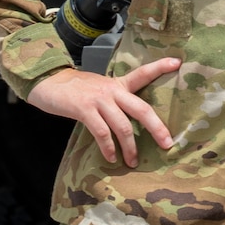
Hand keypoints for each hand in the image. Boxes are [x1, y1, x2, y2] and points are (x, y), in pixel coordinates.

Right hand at [27, 58, 181, 167]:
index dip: (159, 67)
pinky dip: (108, 147)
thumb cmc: (75, 90)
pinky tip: (111, 157)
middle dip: (157, 128)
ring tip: (133, 162)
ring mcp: (99, 100)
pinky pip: (101, 132)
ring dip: (130, 147)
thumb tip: (130, 122)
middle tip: (167, 144)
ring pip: (123, 126)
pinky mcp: (84, 110)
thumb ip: (115, 99)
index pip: (142, 73)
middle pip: (141, 109)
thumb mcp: (99, 88)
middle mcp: (112, 90)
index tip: (177, 62)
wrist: (47, 82)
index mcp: (118, 84)